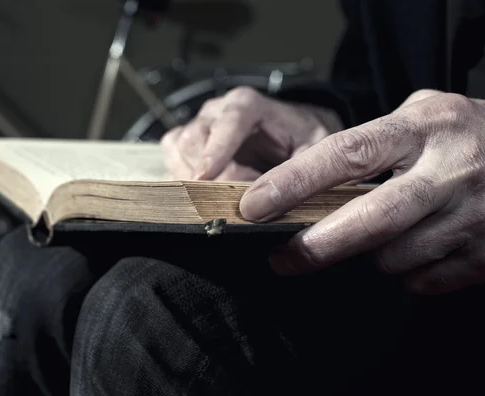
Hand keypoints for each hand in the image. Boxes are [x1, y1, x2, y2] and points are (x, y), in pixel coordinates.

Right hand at [160, 86, 342, 180]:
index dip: (216, 150)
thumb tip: (264, 202)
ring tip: (223, 194)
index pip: (228, 121)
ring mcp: (200, 126)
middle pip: (194, 139)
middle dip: (210, 176)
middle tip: (237, 198)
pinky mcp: (189, 143)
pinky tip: (205, 190)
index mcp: (249, 105)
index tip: (206, 177)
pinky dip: (181, 178)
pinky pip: (171, 158)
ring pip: (178, 150)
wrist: (294, 135)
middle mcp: (218, 111)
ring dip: (193, 179)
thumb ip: (295, 173)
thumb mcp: (313, 152)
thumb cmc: (302, 139)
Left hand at [240, 89, 484, 294]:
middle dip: (316, 247)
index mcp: (427, 127)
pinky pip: (424, 281)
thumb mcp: (427, 116)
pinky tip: (426, 245)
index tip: (253, 205)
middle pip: (368, 221)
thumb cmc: (473, 136)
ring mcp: (477, 217)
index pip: (347, 154)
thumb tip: (309, 184)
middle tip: (282, 258)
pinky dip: (411, 272)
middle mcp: (453, 171)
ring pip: (393, 259)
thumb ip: (375, 142)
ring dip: (375, 255)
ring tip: (392, 231)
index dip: (293, 182)